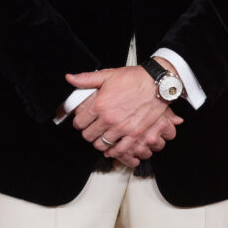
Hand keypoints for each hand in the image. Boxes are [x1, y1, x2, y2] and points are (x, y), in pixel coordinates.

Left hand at [65, 66, 182, 166]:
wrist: (157, 84)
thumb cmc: (134, 79)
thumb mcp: (108, 75)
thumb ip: (86, 79)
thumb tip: (70, 78)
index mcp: (99, 104)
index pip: (79, 122)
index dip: (79, 123)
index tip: (83, 122)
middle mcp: (108, 118)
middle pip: (88, 136)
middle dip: (88, 133)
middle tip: (92, 130)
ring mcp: (122, 128)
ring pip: (101, 145)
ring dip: (100, 143)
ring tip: (103, 138)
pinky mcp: (135, 134)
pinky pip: (119, 150)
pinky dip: (114, 152)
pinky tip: (113, 148)